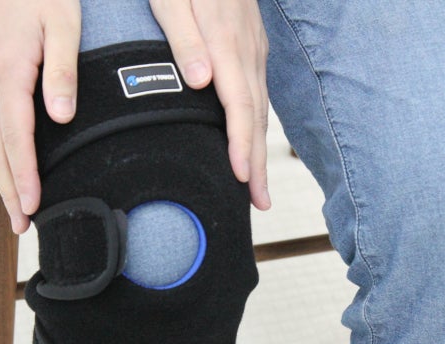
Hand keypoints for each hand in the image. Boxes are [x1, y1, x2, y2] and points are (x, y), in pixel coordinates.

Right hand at [0, 0, 81, 233]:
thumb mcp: (63, 21)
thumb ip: (62, 69)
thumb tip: (61, 117)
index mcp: (7, 70)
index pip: (15, 136)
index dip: (24, 175)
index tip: (33, 206)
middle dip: (8, 189)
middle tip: (22, 225)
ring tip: (14, 209)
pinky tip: (4, 169)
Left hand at [150, 0, 270, 209]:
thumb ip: (184, 38)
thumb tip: (202, 82)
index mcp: (226, 42)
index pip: (238, 105)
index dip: (241, 145)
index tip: (240, 179)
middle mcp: (247, 49)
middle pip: (256, 115)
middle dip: (257, 162)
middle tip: (259, 203)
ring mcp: (253, 46)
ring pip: (260, 106)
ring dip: (259, 147)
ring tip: (255, 185)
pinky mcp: (251, 43)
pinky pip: (258, 90)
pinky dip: (256, 122)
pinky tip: (251, 140)